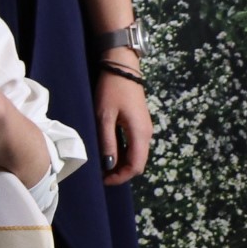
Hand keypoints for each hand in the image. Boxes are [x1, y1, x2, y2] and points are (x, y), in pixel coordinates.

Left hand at [96, 61, 150, 184]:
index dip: (120, 177)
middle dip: (120, 172)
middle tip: (100, 174)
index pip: (136, 166)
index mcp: (140, 134)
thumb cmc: (111, 90)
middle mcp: (146, 134)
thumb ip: (108, 142)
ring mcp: (145, 129)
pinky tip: (109, 151)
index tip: (103, 180)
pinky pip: (134, 145)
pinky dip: (123, 153)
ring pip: (136, 155)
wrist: (122, 68)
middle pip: (138, 163)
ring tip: (102, 164)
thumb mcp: (104, 117)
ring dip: (121, 163)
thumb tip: (109, 165)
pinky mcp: (140, 124)